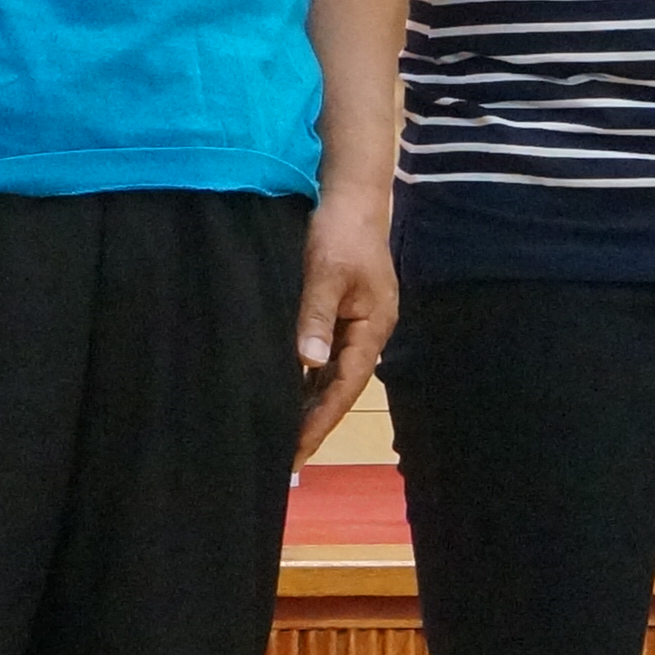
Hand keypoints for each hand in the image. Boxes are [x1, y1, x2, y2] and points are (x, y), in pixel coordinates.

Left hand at [290, 193, 395, 461]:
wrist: (350, 195)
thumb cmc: (340, 232)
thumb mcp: (326, 272)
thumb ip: (315, 316)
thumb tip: (308, 364)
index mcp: (372, 329)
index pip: (344, 388)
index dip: (319, 422)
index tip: (295, 452)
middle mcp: (367, 334)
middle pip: (340, 389)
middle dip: (314, 422)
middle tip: (284, 458)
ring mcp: (354, 325)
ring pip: (331, 376)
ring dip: (308, 404)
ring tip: (282, 436)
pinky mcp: (340, 314)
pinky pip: (323, 357)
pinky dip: (305, 379)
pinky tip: (285, 393)